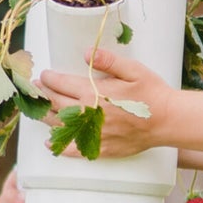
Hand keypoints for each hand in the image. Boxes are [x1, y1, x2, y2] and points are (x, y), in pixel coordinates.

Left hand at [39, 46, 171, 157]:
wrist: (167, 121)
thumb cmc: (152, 93)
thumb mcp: (133, 70)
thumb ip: (109, 61)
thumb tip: (86, 53)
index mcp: (94, 93)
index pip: (61, 84)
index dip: (49, 79)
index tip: (44, 75)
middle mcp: (89, 114)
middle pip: (56, 105)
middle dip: (43, 95)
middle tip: (35, 90)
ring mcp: (93, 133)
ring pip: (60, 126)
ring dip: (45, 118)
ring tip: (38, 111)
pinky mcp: (101, 147)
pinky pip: (74, 150)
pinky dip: (60, 147)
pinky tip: (50, 143)